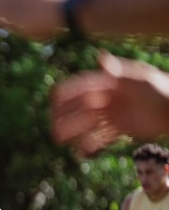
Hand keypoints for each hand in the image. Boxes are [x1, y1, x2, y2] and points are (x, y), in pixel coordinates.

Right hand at [51, 52, 168, 156]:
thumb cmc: (162, 89)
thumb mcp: (141, 78)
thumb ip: (119, 71)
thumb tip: (99, 58)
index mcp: (110, 82)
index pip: (82, 86)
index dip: (67, 93)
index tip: (53, 101)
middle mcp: (108, 97)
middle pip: (80, 107)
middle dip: (64, 116)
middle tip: (52, 127)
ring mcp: (113, 113)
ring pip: (86, 123)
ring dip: (71, 131)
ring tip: (58, 140)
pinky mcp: (119, 128)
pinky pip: (100, 137)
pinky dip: (89, 144)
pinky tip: (81, 151)